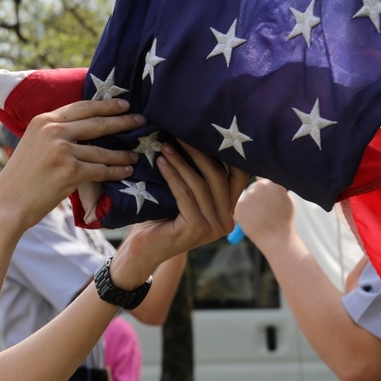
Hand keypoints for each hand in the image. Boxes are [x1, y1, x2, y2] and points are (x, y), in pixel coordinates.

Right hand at [0, 98, 143, 230]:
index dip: (105, 105)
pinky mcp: (70, 171)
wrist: (7, 205)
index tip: (124, 105)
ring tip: (136, 154)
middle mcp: (53, 131)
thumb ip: (52, 135)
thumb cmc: (19, 180)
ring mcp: (62, 150)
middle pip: (97, 123)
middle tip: (142, 121)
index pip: (81, 107)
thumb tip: (79, 132)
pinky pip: (100, 170)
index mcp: (43, 121)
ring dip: (123, 153)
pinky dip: (116, 171)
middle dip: (123, 121)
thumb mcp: (31, 146)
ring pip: (102, 150)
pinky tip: (127, 171)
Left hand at [114, 142, 247, 285]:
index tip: (205, 130)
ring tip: (166, 145)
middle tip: (180, 133)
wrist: (142, 250)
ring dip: (182, 162)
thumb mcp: (183, 195)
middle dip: (199, 152)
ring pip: (201, 185)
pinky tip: (160, 162)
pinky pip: (185, 194)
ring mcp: (214, 227)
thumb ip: (197, 178)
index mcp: (228, 210)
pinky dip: (172, 175)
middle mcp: (227, 220)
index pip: (238, 175)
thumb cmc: (159, 218)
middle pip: (218, 177)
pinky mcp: (198, 229)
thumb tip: (195, 136)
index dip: (225, 152)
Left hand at [234, 178, 294, 248]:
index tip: (262, 192)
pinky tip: (253, 220)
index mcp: (273, 182)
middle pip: (252, 186)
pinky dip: (243, 212)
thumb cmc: (283, 219)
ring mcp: (248, 195)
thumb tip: (263, 177)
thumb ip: (275, 187)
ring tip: (260, 216)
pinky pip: (239, 205)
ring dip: (249, 204)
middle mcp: (260, 186)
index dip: (261, 183)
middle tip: (262, 209)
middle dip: (255, 196)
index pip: (262, 175)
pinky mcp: (239, 204)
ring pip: (245, 196)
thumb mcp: (285, 198)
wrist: (276, 237)